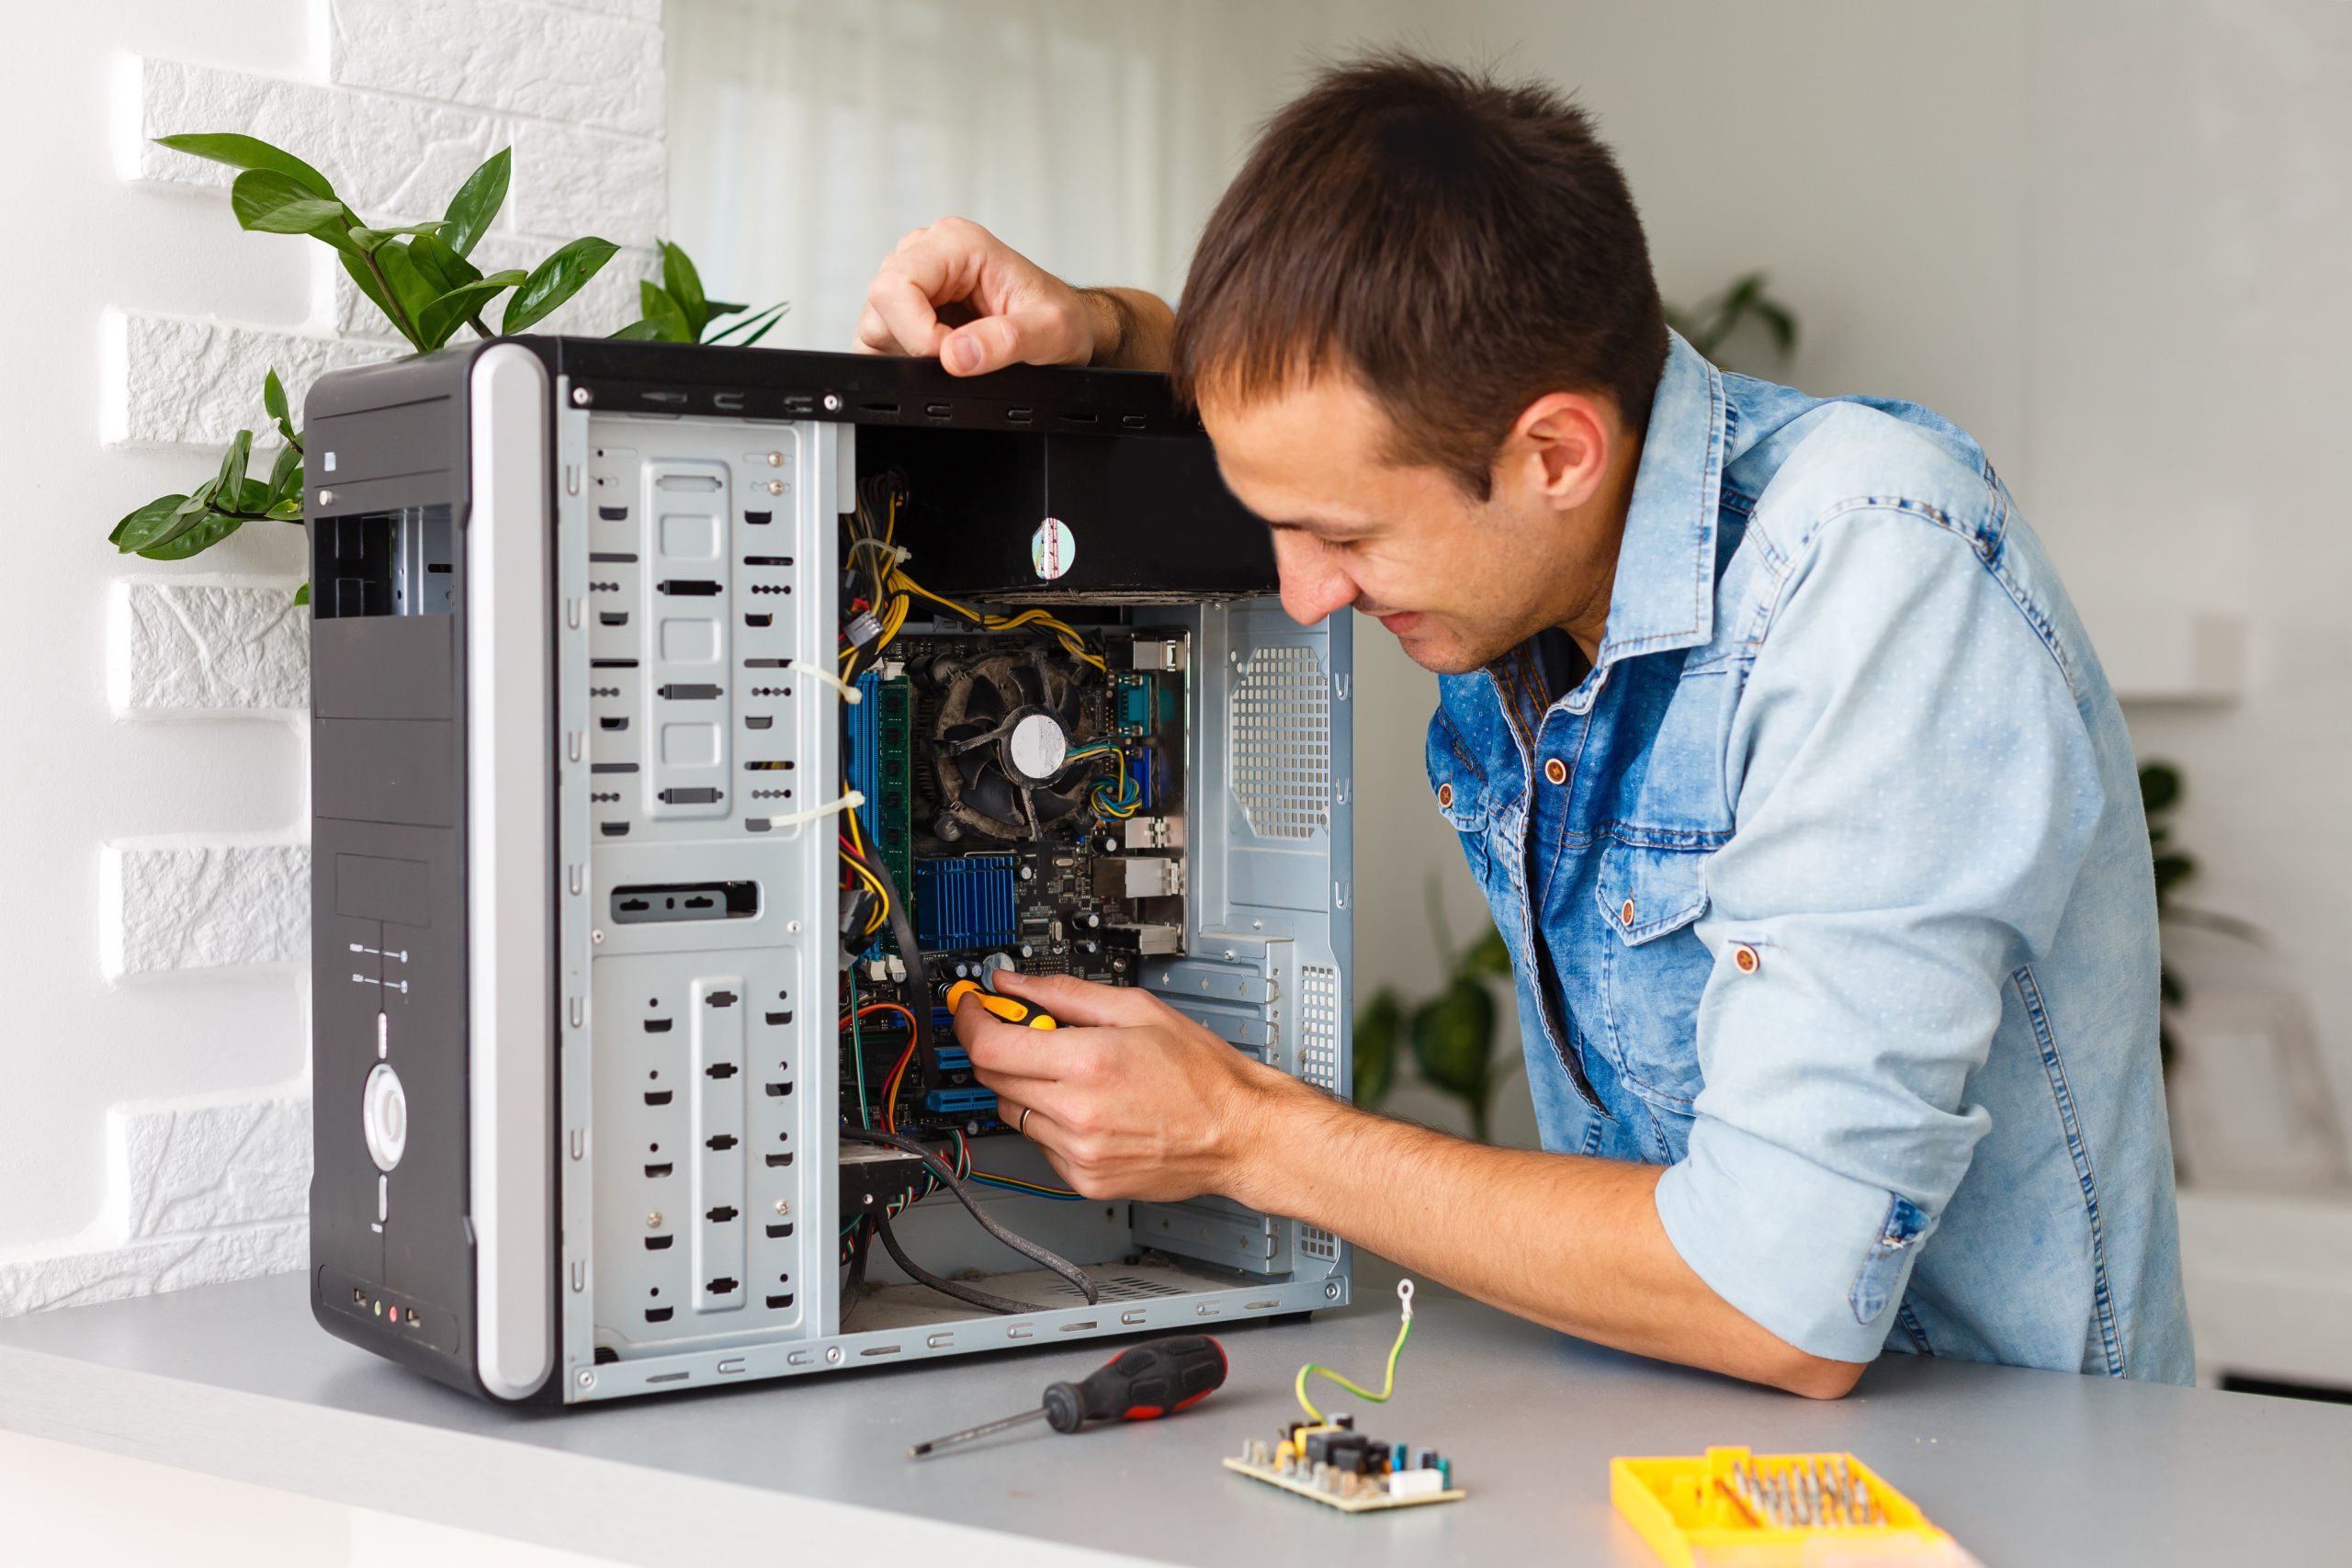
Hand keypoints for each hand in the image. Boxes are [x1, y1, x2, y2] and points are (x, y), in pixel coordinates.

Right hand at [854, 216, 1100, 374]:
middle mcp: (929, 252)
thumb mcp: (1052, 332)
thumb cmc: (1061, 318)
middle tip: (961, 355)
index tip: (952, 356)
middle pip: (882, 302)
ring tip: (960, 349)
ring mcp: (915, 279)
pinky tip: (944, 352)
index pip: (897, 286)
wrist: (1068, 327)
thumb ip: (1007, 341)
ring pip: (876, 321)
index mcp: (958, 243)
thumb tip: (956, 355)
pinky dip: (906, 356)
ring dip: (911, 350)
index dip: (917, 333)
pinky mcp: (907, 307)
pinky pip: (881, 335)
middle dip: (914, 344)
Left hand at [953, 970, 1299, 1201]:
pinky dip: (1051, 1121)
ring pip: (1013, 1112)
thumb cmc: (1203, 1074)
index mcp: (1089, 1063)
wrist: (1240, 1133)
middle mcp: (1077, 1113)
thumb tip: (1016, 983)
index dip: (970, 1021)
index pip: (989, 1046)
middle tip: (1026, 1031)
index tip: (972, 1006)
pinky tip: (1090, 1108)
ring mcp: (1078, 1152)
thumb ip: (1065, 994)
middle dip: (999, 1047)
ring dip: (1027, 1086)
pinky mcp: (1084, 1179)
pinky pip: (1040, 1144)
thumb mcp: (1137, 1009)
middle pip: (993, 1078)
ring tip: (1075, 1074)